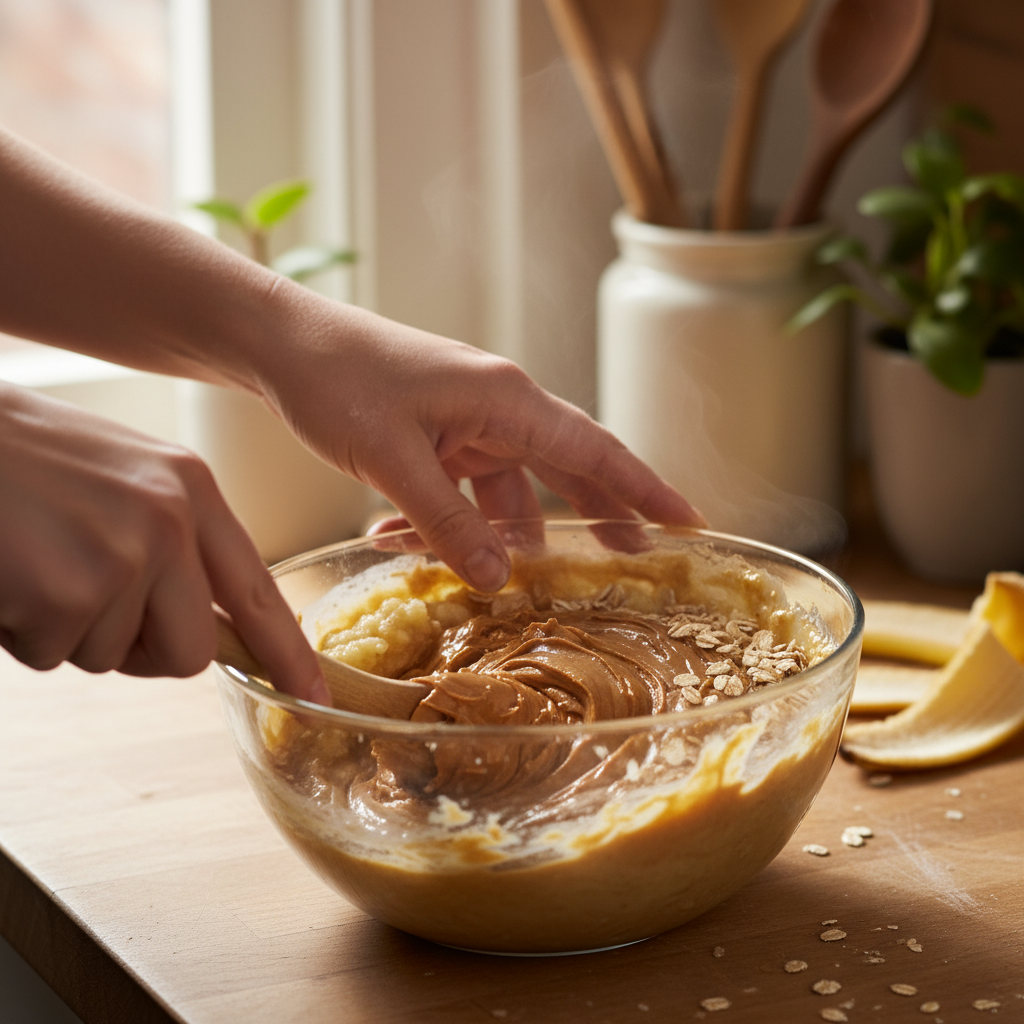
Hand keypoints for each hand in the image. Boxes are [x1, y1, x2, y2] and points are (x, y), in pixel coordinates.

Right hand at [0, 382, 329, 703]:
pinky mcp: (65, 590)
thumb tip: (202, 627)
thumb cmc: (20, 457)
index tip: (311, 693)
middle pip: (190, 653)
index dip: (285, 652)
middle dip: (139, 650)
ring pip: (110, 656)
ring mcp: (122, 555)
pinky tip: (7, 570)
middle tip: (84, 602)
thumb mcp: (120, 479)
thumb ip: (171, 543)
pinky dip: (20, 628)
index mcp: (190, 489)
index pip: (256, 590)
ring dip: (65, 628)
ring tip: (32, 560)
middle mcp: (170, 521)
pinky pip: (49, 652)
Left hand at [253, 295, 705, 591]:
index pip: (595, 449)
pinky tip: (403, 540)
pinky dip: (447, 521)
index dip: (645, 488)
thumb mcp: (392, 459)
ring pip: (511, 490)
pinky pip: (464, 490)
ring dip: (496, 534)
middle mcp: (500, 409)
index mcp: (506, 400)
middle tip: (638, 560)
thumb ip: (447, 522)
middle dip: (599, 516)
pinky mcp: (441, 437)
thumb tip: (498, 578)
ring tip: (490, 578)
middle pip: (569, 470)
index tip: (690, 519)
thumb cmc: (338, 381)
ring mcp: (470, 423)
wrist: (284, 345)